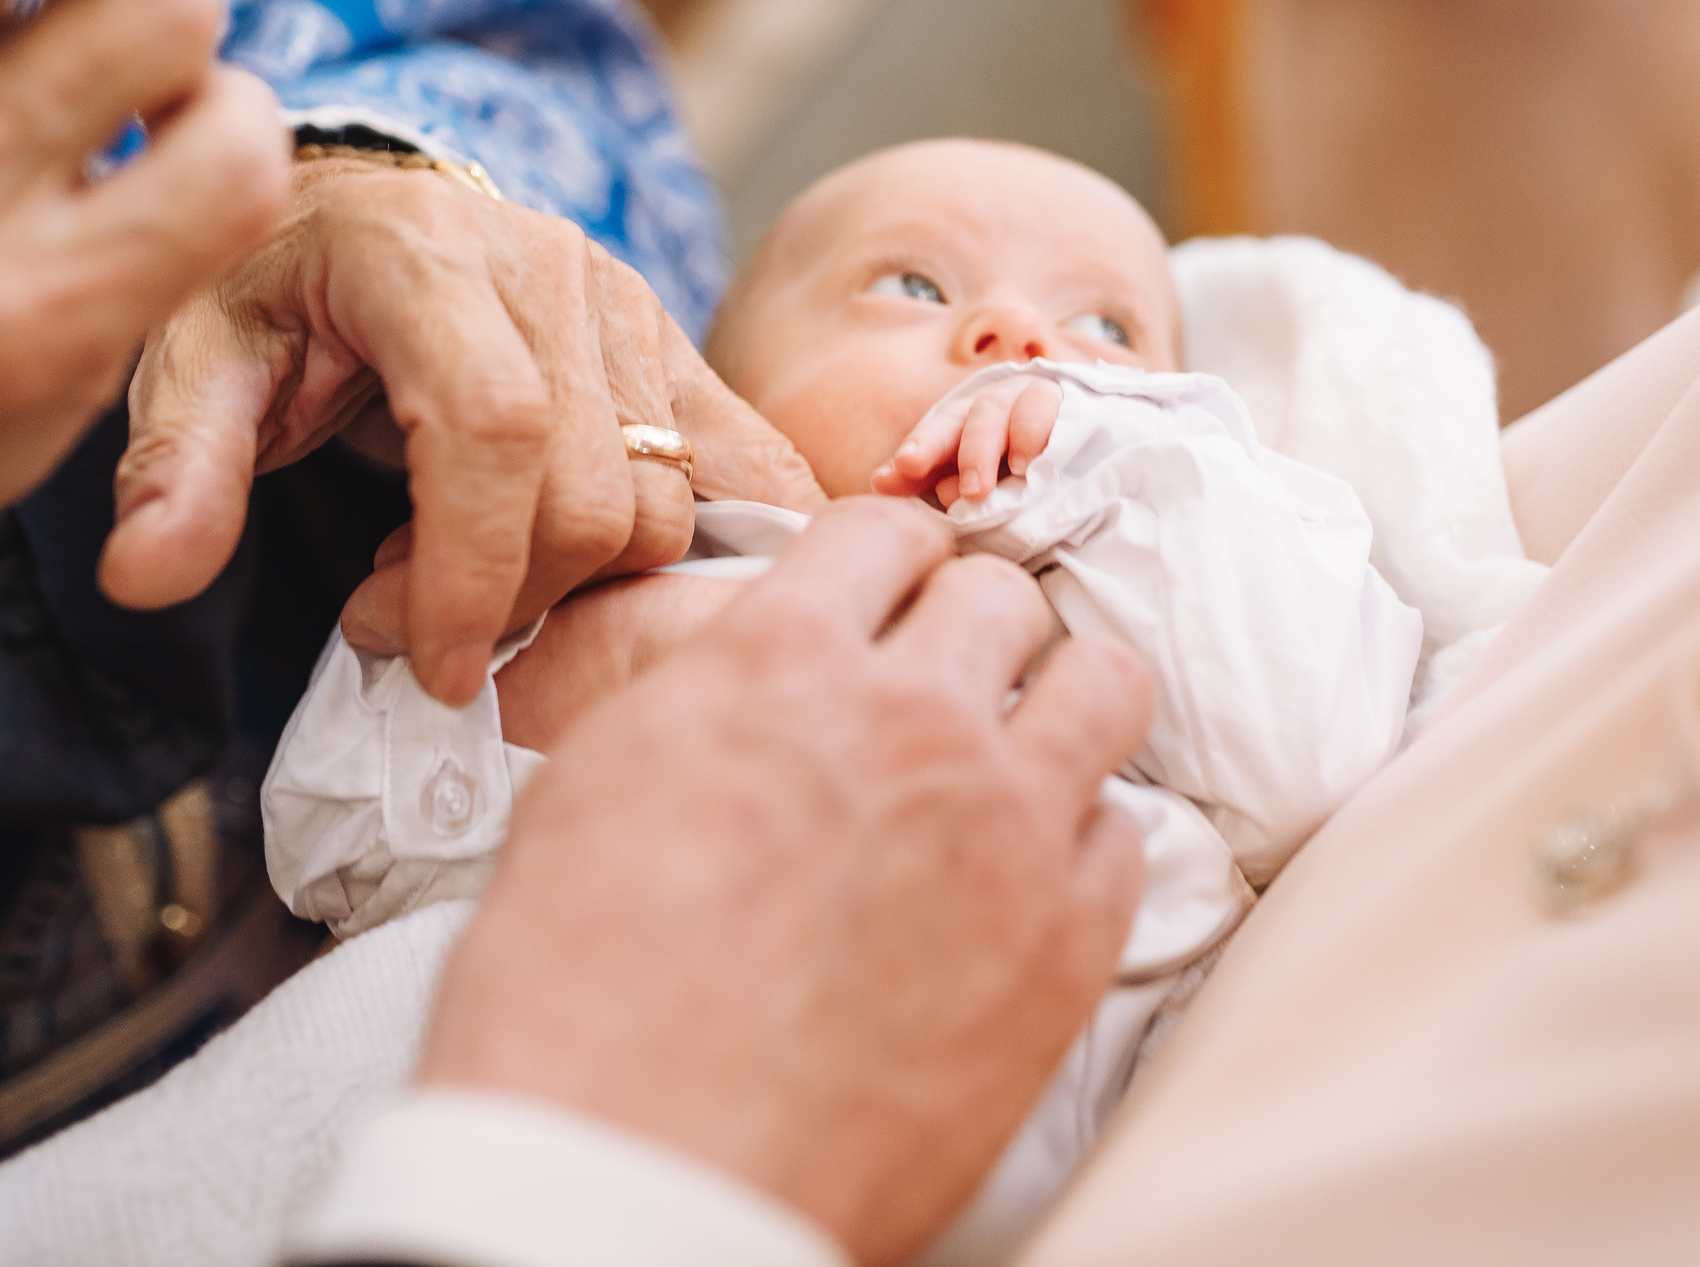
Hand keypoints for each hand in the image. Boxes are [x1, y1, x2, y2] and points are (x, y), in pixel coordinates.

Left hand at [99, 158, 826, 704]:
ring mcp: (632, 308)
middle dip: (509, 599)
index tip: (429, 667)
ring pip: (663, 504)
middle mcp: (553, 267)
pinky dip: (703, 557)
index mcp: (424, 254)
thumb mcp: (188, 362)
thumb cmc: (269, 297)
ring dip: (571, 587)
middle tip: (396, 621)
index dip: (472, 568)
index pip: (495, 426)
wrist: (361, 216)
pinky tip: (608, 590)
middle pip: (592, 488)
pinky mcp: (680, 351)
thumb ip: (170, 467)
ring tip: (455, 575)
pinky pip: (746, 475)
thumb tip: (144, 578)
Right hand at [419, 498, 1152, 1264]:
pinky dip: (1084, 844)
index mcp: (783, 661)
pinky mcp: (1067, 942)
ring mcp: (1006, 825)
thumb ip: (710, 695)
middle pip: (1002, 598)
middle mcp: (913, 717)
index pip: (887, 531)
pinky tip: (1029, 882)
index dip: (895, 557)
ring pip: (1106, 683)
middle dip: (974, 629)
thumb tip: (759, 668)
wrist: (633, 1167)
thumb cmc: (572, 996)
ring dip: (1064, 701)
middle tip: (952, 682)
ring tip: (1026, 751)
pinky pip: (1127, 835)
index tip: (902, 587)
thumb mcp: (598, 781)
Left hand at [874, 375, 1061, 507]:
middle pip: (964, 419)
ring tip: (981, 488)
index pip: (936, 432)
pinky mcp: (1063, 404)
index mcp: (962, 424)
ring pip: (997, 412)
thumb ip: (928, 480)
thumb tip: (879, 483)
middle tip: (956, 491)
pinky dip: (1032, 434)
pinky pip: (1043, 409)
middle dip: (953, 450)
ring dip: (986, 448)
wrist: (1082, 450)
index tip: (904, 467)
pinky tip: (1027, 463)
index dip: (921, 446)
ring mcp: (1025, 400)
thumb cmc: (1015, 472)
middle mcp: (990, 407)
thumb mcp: (972, 480)